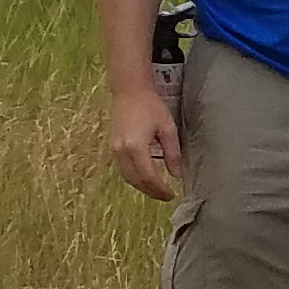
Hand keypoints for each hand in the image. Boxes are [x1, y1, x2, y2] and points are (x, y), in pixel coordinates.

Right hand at [109, 80, 183, 200]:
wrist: (129, 92)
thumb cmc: (151, 107)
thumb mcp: (168, 129)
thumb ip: (172, 153)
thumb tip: (176, 175)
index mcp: (136, 147)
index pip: (148, 176)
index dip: (160, 189)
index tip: (172, 195)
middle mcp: (121, 151)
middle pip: (135, 180)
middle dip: (150, 191)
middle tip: (166, 197)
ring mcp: (113, 149)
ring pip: (127, 177)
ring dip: (141, 186)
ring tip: (157, 190)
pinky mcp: (112, 147)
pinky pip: (122, 169)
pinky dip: (134, 177)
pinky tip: (146, 178)